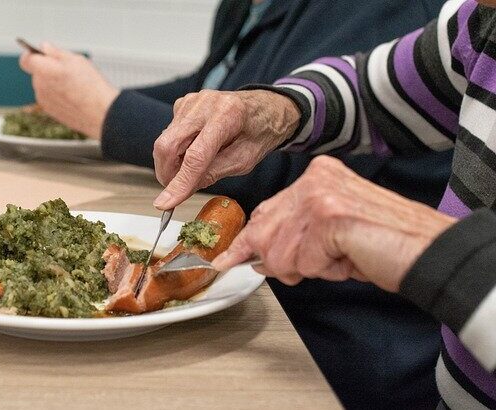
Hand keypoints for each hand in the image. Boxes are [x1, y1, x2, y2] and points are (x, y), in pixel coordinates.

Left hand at [19, 43, 119, 138]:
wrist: (101, 113)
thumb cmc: (91, 86)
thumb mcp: (76, 60)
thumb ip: (56, 53)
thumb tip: (45, 48)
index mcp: (43, 70)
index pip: (26, 59)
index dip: (33, 55)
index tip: (42, 54)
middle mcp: (40, 86)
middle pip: (38, 73)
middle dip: (49, 70)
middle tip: (69, 71)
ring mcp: (44, 101)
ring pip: (45, 87)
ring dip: (54, 84)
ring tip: (75, 86)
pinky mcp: (51, 112)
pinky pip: (51, 99)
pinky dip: (59, 96)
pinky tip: (75, 97)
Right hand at [152, 89, 300, 208]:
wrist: (264, 106)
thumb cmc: (259, 133)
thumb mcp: (243, 161)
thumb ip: (213, 173)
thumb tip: (183, 190)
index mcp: (228, 116)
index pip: (196, 156)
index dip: (179, 182)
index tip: (166, 203)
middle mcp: (206, 104)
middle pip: (168, 144)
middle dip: (166, 173)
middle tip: (175, 190)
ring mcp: (192, 101)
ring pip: (164, 140)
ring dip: (172, 162)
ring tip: (193, 167)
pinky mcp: (183, 103)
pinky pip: (168, 133)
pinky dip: (176, 150)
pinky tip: (193, 151)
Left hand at [212, 156, 456, 292]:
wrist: (429, 250)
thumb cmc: (384, 244)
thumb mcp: (331, 233)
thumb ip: (295, 234)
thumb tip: (257, 257)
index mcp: (316, 176)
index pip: (264, 211)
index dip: (247, 241)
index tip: (226, 258)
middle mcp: (315, 179)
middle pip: (264, 232)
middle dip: (278, 261)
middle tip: (313, 265)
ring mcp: (320, 195)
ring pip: (280, 252)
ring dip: (308, 269)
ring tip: (342, 259)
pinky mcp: (329, 216)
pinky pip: (304, 262)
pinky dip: (326, 271)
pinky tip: (349, 259)